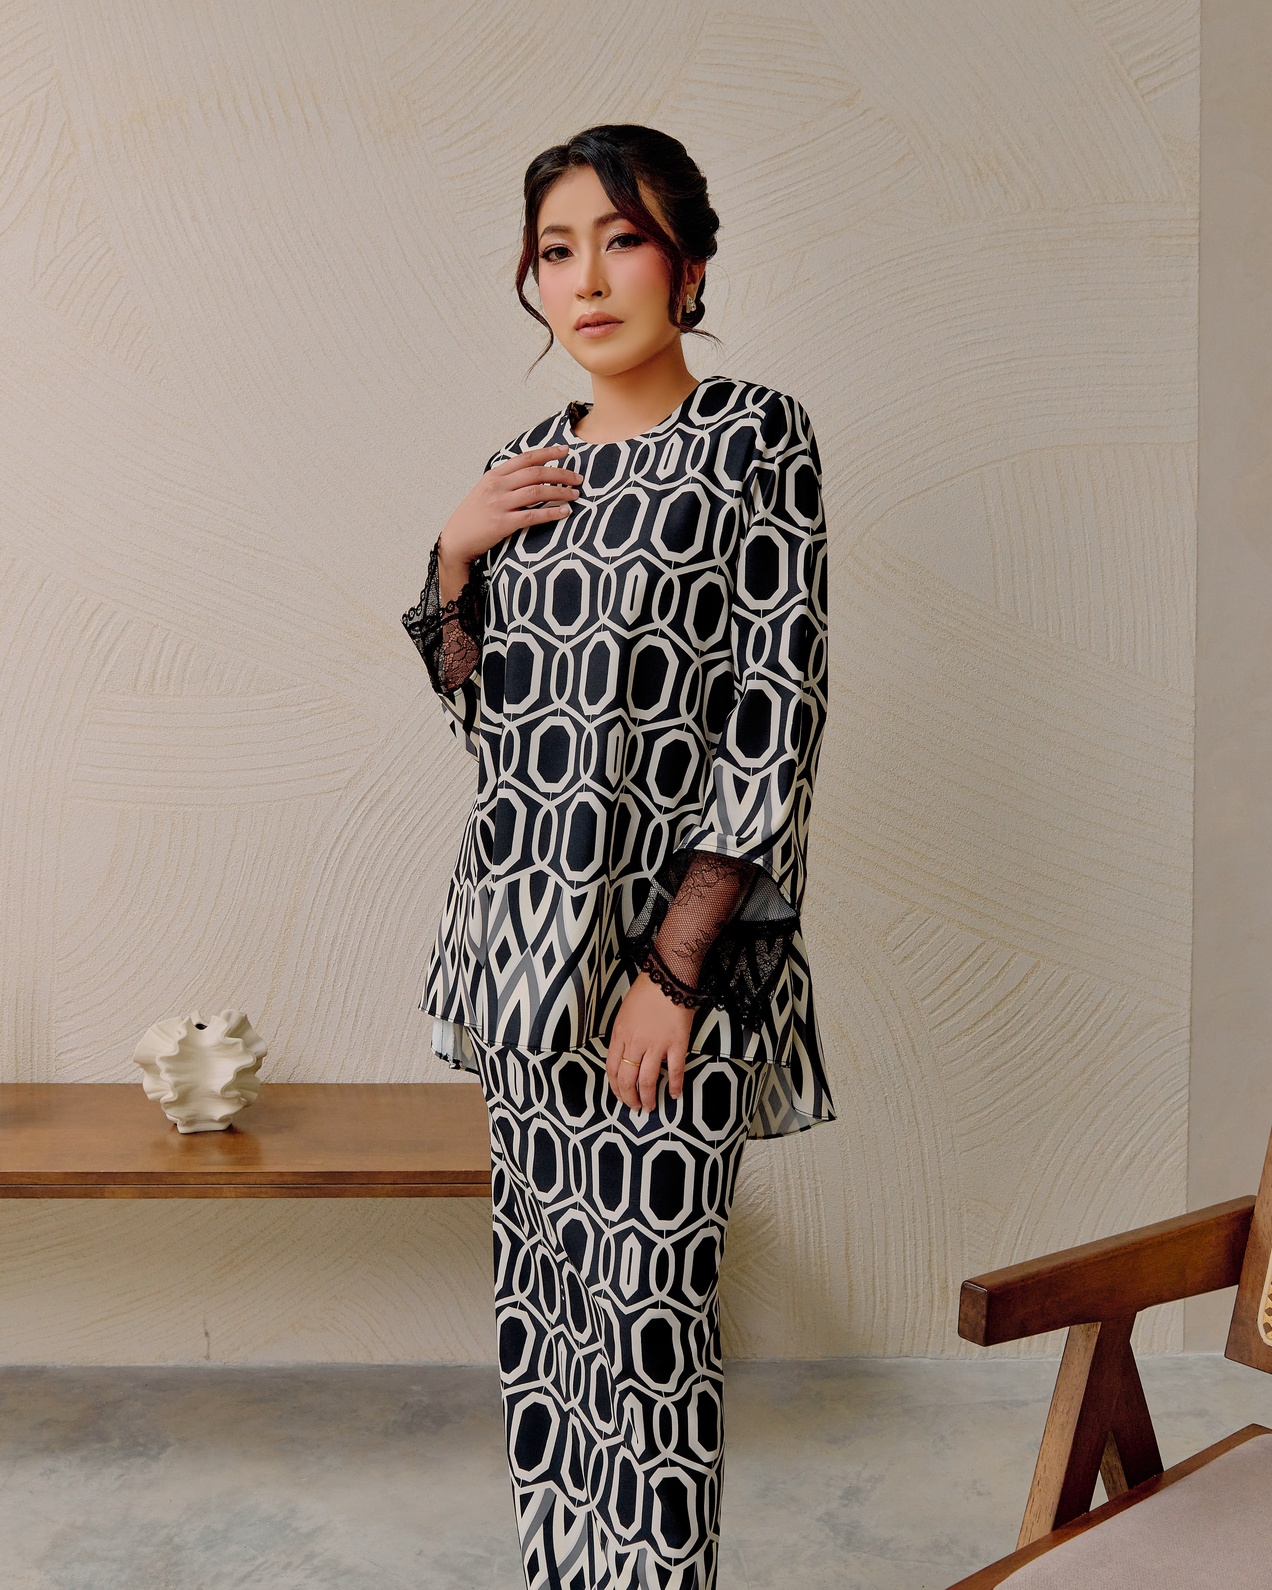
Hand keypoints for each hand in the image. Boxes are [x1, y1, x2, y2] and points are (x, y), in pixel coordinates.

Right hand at [435, 444, 582, 602]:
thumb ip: (505, 481)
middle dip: (561, 473)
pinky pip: (533, 515)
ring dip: (560, 492)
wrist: (455, 540)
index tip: (566, 451)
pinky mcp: (503, 524)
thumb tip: (530, 473)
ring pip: (537, 492)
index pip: (526, 458)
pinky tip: (565, 512)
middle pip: (536, 473)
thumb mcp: (484, 491)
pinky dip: (552, 513)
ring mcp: (500, 504)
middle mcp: (497, 486)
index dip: (548, 453)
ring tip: (575, 494)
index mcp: (494, 475)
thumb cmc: (473, 516)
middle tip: (578, 478)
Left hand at [606, 971, 693, 1112]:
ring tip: (650, 1107)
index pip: (612, 1069)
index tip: (620, 1096)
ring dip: (648, 1098)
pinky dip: (675, 1086)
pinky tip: (675, 1094)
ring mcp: (656, 1045)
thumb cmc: (646, 992)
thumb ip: (623, 1037)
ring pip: (648, 1080)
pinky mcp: (676, 1044)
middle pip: (627, 1080)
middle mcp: (635, 1043)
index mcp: (620, 1035)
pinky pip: (675, 1071)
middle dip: (629, 1098)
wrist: (667, 978)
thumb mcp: (624, 1014)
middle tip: (634, 1107)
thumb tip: (627, 1057)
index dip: (615, 1087)